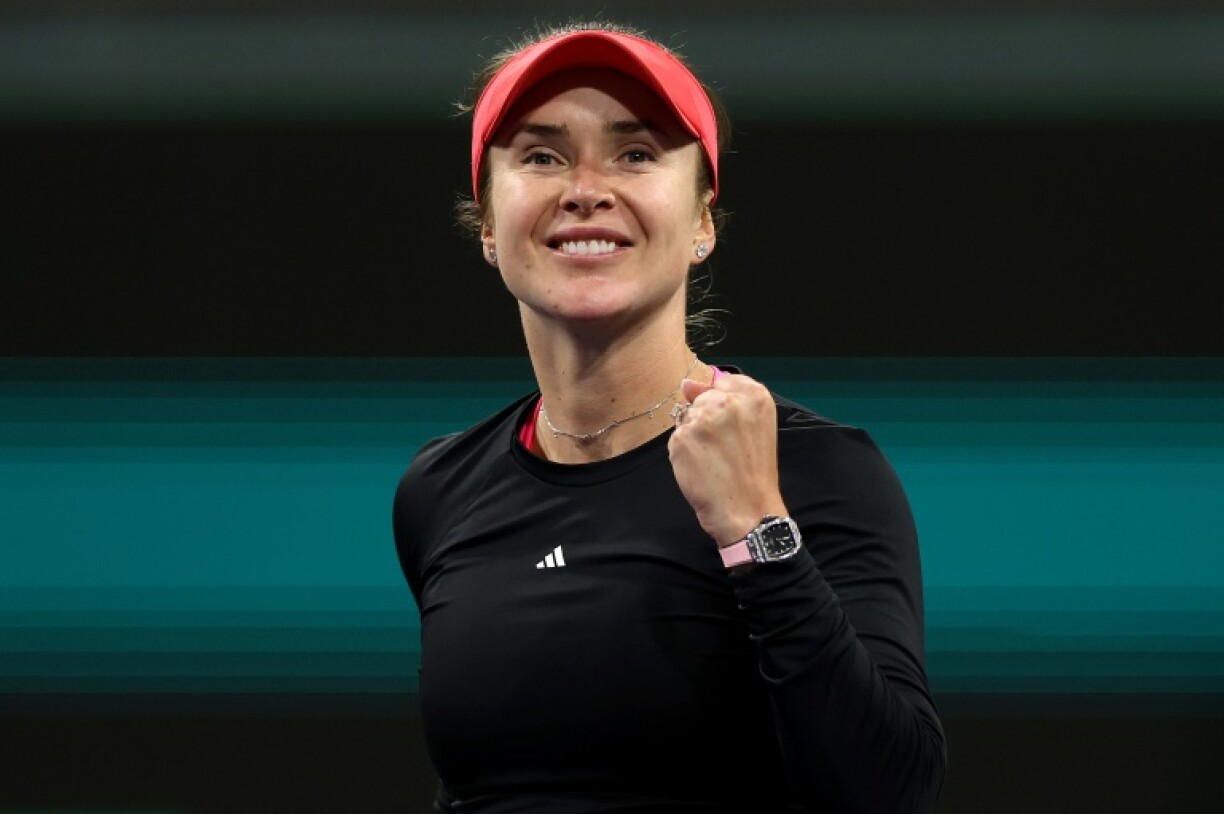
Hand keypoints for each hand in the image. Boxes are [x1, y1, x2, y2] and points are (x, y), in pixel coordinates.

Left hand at [667, 372, 788, 546]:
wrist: (748, 510)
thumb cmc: (753, 472)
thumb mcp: (753, 427)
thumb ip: (723, 398)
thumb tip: (686, 384)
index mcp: (755, 396)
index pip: (722, 382)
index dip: (722, 406)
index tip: (732, 428)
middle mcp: (727, 401)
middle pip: (701, 399)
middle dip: (706, 420)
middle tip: (725, 449)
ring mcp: (702, 419)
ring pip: (686, 418)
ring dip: (693, 436)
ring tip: (714, 459)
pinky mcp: (681, 438)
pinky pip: (676, 438)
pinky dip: (683, 453)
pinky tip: (700, 468)